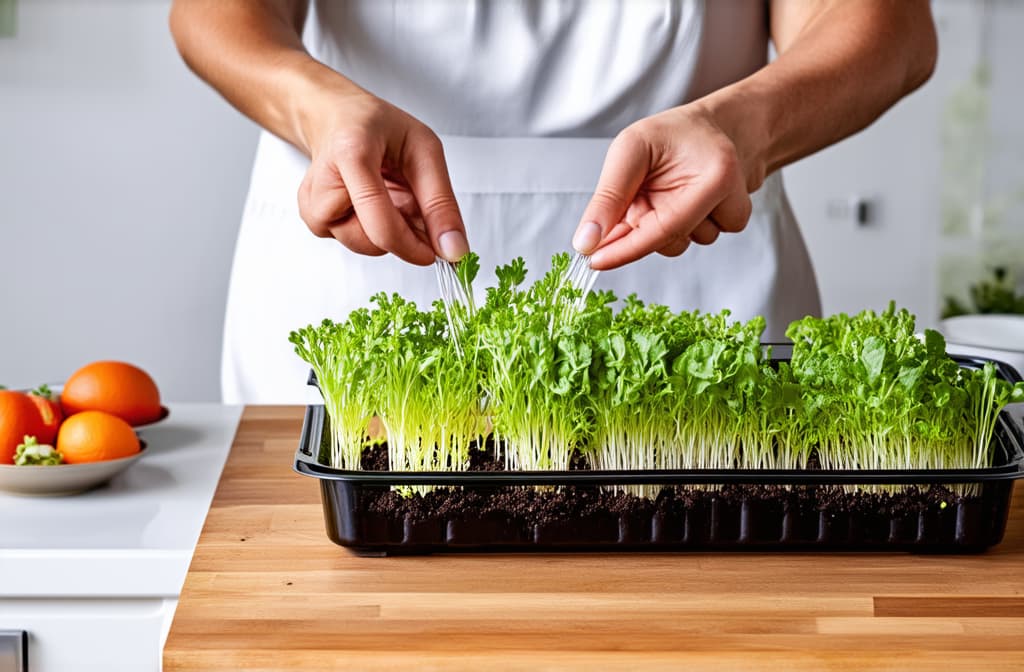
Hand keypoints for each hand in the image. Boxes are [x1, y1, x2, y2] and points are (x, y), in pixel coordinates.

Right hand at [298, 91, 468, 264]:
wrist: (337, 118)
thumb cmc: (377, 127)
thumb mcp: (424, 149)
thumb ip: (440, 202)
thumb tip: (453, 249)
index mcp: (351, 154)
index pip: (380, 224)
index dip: (412, 246)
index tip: (436, 253)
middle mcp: (323, 183)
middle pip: (372, 241)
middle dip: (404, 234)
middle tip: (412, 202)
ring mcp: (312, 205)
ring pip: (363, 247)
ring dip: (389, 231)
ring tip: (390, 196)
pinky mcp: (312, 220)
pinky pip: (354, 242)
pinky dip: (372, 230)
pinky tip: (373, 203)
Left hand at [572, 104, 756, 269]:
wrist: (712, 128)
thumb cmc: (674, 133)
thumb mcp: (630, 149)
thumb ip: (608, 198)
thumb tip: (587, 241)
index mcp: (714, 176)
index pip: (664, 229)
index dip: (625, 250)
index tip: (594, 260)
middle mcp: (728, 197)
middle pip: (671, 242)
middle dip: (641, 230)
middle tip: (633, 198)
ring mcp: (729, 212)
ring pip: (679, 245)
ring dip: (660, 224)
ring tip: (664, 187)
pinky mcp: (725, 222)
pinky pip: (690, 240)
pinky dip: (676, 225)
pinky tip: (678, 199)